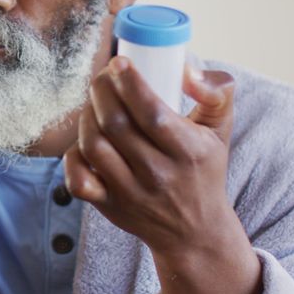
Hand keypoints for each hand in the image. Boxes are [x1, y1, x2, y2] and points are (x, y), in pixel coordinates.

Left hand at [63, 56, 237, 255]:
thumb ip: (216, 92)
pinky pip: (78, 180)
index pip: (151, 113)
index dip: (130, 83)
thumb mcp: (221, 129)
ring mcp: (130, 193)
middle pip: (116, 124)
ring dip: (86, 115)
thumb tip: (186, 70)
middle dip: (102, 90)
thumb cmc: (203, 169)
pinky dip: (72, 156)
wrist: (194, 230)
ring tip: (96, 103)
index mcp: (188, 151)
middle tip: (105, 76)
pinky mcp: (109, 206)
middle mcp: (158, 174)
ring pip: (93, 146)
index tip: (119, 62)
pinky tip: (84, 139)